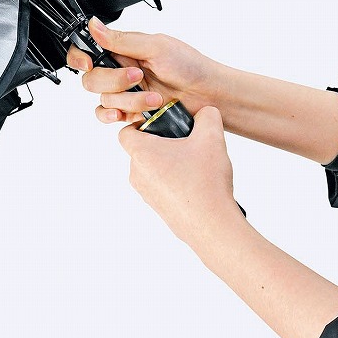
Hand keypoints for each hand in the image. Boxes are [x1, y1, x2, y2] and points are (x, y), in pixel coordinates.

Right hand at [66, 17, 220, 124]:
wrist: (209, 95)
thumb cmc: (190, 66)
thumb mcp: (156, 46)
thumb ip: (121, 39)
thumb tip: (94, 25)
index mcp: (124, 49)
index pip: (88, 49)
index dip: (80, 57)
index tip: (90, 63)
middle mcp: (120, 70)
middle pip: (92, 78)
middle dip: (113, 80)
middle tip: (138, 77)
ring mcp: (124, 93)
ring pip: (103, 99)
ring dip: (129, 99)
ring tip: (154, 98)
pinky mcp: (130, 112)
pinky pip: (107, 115)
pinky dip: (113, 115)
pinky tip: (126, 114)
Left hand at [118, 106, 243, 246]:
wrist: (211, 225)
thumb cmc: (205, 180)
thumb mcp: (212, 138)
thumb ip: (207, 116)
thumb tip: (205, 112)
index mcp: (141, 153)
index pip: (126, 132)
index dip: (141, 124)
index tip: (162, 125)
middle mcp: (136, 174)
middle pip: (141, 150)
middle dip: (161, 143)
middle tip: (185, 143)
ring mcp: (145, 194)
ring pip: (151, 169)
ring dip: (169, 163)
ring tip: (194, 165)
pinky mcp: (156, 209)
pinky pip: (160, 187)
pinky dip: (174, 182)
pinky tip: (196, 184)